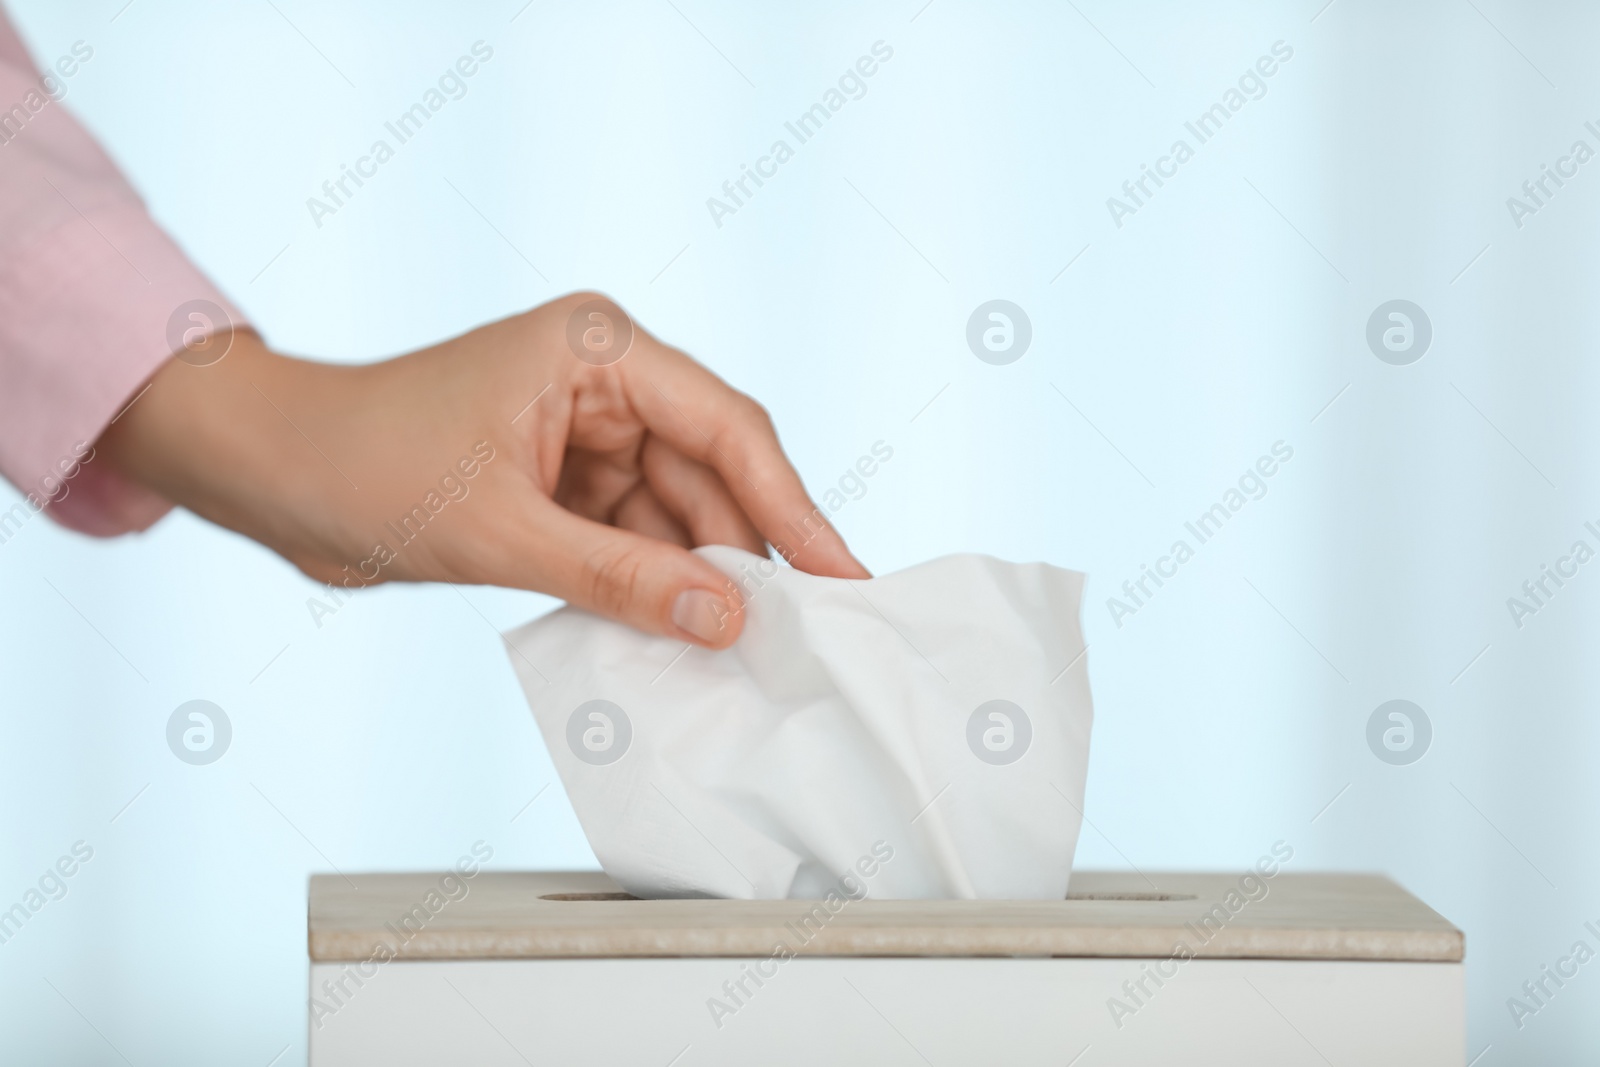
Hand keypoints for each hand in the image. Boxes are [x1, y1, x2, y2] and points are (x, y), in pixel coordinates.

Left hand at [96, 292, 868, 647]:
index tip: (841, 575)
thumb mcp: (501, 530)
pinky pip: (632, 538)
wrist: (269, 473)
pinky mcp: (564, 483)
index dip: (791, 507)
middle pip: (712, 474)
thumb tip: (727, 618)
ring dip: (698, 579)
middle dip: (746, 555)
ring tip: (741, 650)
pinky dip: (650, 587)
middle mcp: (606, 382)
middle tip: (799, 633)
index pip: (726, 428)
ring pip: (677, 514)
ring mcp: (586, 434)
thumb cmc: (361, 463)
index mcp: (600, 349)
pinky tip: (676, 634)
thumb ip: (619, 576)